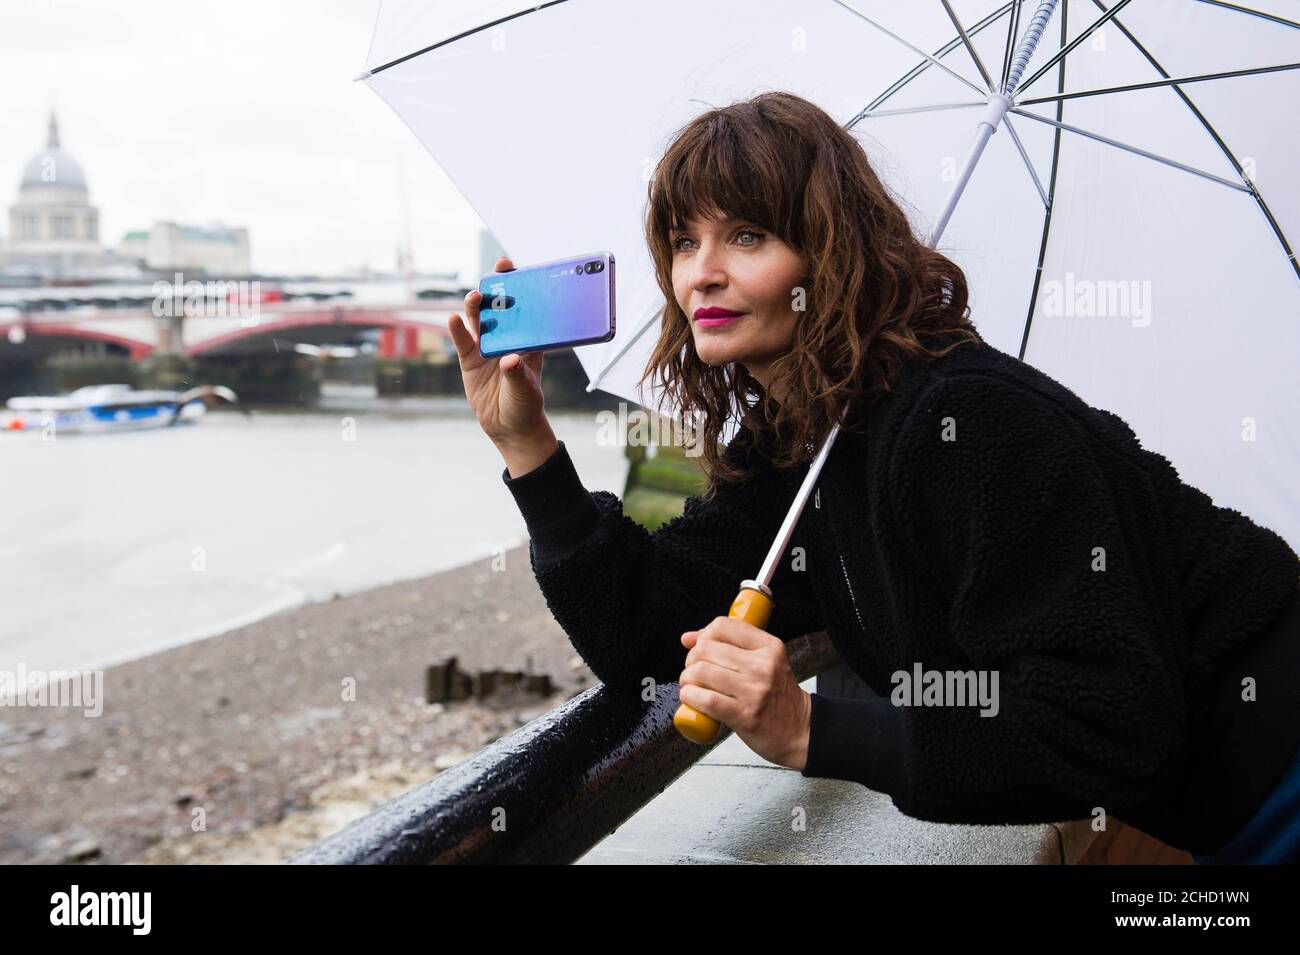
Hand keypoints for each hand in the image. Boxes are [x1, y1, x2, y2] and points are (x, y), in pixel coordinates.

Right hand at [447, 255, 550, 446]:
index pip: (525, 308)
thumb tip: (509, 361)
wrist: (508, 426)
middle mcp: (507, 338)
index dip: (521, 287)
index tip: (518, 270)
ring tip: (475, 297)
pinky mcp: (470, 359)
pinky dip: (457, 330)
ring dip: (477, 306)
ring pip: (479, 319)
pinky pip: (463, 341)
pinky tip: (453, 319)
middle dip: (497, 287)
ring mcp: (486, 347)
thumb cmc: (525, 405)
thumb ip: (517, 374)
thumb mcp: (527, 390)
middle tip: (497, 272)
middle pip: (499, 307)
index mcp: (528, 340)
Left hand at [679, 616, 811, 769]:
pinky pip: (706, 699)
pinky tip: (691, 698)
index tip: (700, 647)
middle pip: (706, 648)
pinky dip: (690, 697)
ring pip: (701, 672)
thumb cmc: (777, 695)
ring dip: (687, 679)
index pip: (723, 626)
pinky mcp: (744, 716)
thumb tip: (687, 638)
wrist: (799, 730)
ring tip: (691, 686)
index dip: (703, 635)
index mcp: (769, 647)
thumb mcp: (765, 662)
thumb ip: (730, 645)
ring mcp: (754, 691)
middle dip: (691, 660)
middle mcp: (763, 666)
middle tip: (694, 671)